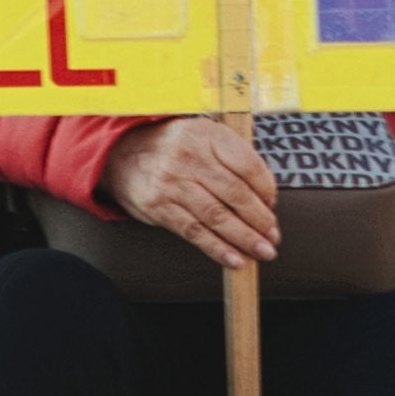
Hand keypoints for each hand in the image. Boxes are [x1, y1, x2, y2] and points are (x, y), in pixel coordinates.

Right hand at [104, 117, 279, 270]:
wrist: (121, 153)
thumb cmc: (173, 147)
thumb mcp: (202, 135)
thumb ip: (232, 156)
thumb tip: (265, 195)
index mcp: (207, 135)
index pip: (247, 164)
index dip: (266, 189)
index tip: (273, 205)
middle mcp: (190, 157)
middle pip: (235, 193)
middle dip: (260, 220)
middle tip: (273, 236)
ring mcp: (173, 183)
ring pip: (217, 216)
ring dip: (245, 238)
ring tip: (263, 251)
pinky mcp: (160, 207)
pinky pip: (195, 232)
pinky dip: (217, 249)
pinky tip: (234, 260)